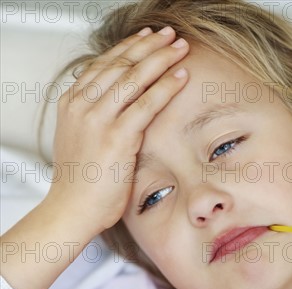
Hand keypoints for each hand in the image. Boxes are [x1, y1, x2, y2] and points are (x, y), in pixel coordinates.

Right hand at [48, 26, 188, 232]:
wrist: (72, 209)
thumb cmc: (79, 183)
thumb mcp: (79, 140)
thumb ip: (94, 119)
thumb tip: (115, 108)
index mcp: (71, 103)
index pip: (103, 63)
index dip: (129, 48)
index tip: (147, 38)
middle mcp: (82, 105)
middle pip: (120, 64)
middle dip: (149, 46)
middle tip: (170, 37)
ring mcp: (98, 119)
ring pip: (134, 77)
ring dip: (161, 59)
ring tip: (181, 48)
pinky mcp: (116, 136)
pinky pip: (147, 103)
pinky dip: (166, 87)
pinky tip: (181, 76)